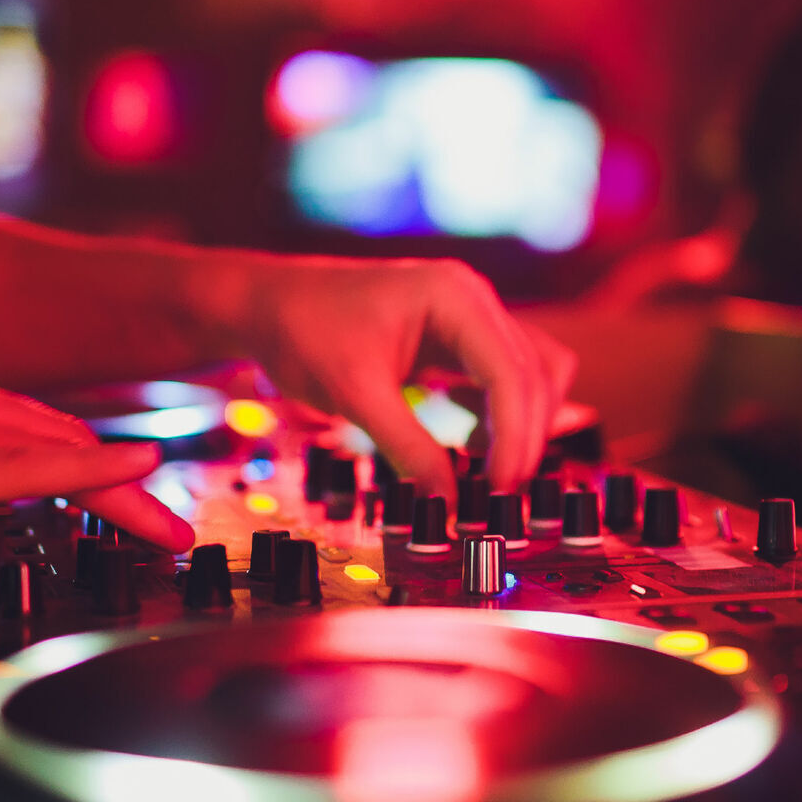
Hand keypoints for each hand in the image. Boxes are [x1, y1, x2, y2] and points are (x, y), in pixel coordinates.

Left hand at [218, 256, 576, 497]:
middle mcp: (472, 299)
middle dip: (524, 437)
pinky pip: (504, 375)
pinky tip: (473, 444)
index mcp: (454, 297)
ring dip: (521, 424)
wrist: (269, 305)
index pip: (511, 373)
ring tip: (489, 471)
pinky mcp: (458, 336)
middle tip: (500, 496)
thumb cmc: (303, 333)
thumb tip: (449, 504)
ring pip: (531, 374)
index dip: (517, 437)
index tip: (504, 489)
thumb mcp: (355, 396)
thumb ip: (408, 449)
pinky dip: (501, 413)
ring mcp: (469, 315)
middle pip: (532, 375)